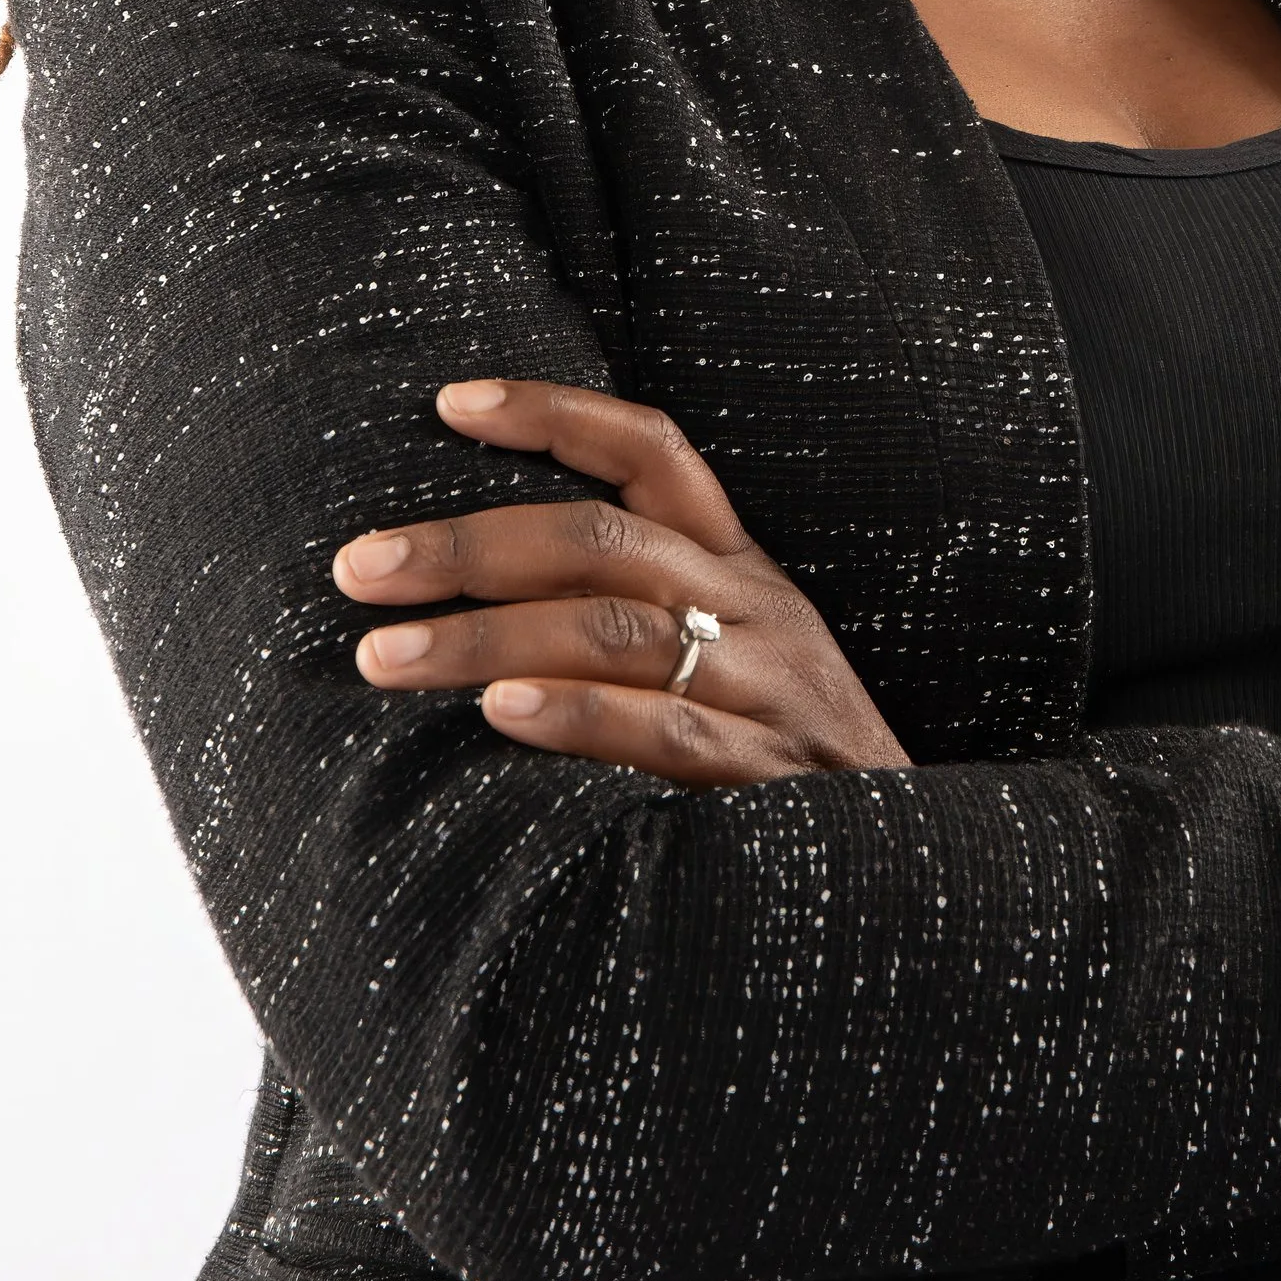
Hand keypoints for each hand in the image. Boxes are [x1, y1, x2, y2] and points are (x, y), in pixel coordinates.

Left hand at [331, 377, 914, 784]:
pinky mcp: (770, 777)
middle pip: (604, 539)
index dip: (554, 413)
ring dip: (486, 637)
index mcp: (742, 569)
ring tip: (382, 658)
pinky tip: (498, 714)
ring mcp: (768, 688)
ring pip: (614, 628)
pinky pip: (663, 728)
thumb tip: (473, 606)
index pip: (653, 450)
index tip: (448, 402)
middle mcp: (757, 610)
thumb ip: (635, 623)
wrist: (921, 877)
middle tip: (358, 569)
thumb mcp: (737, 665)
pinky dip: (576, 715)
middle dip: (470, 547)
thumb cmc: (790, 772)